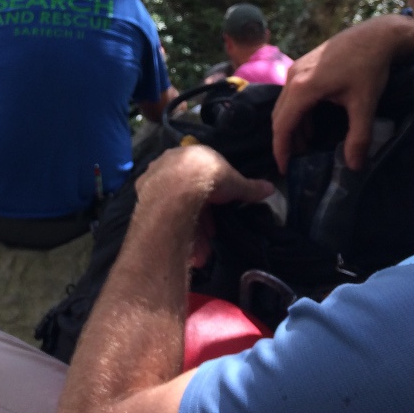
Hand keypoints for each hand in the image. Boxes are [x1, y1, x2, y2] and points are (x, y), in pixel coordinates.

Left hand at [137, 144, 272, 268]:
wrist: (179, 186)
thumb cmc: (210, 178)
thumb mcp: (235, 184)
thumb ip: (250, 187)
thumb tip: (271, 188)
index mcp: (192, 155)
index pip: (203, 181)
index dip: (212, 204)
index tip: (216, 224)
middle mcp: (170, 164)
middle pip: (187, 199)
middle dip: (199, 226)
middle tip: (207, 245)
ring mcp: (154, 179)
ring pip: (173, 209)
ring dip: (187, 234)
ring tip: (197, 257)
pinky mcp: (142, 194)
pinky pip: (160, 215)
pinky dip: (171, 231)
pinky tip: (179, 250)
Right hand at [272, 15, 413, 172]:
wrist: (376, 35)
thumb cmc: (369, 67)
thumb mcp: (364, 104)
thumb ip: (358, 137)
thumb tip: (354, 167)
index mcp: (302, 88)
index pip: (283, 125)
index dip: (281, 150)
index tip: (285, 170)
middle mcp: (292, 78)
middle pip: (279, 116)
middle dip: (285, 141)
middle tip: (296, 162)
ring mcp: (296, 69)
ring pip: (285, 105)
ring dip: (293, 127)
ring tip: (306, 146)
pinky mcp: (303, 66)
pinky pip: (292, 95)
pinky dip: (298, 113)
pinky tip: (313, 123)